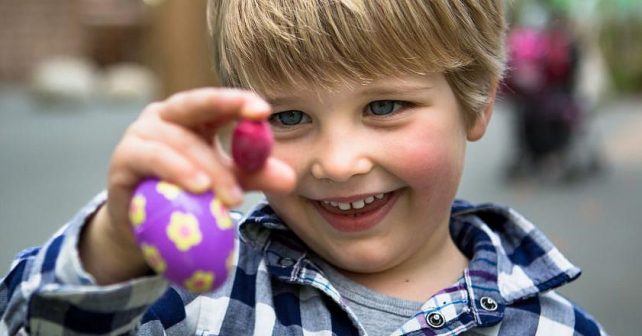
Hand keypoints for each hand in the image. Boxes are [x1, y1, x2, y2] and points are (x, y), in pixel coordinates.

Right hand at [80, 88, 295, 283]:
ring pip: (179, 141)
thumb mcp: (226, 183)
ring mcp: (140, 135)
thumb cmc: (185, 197)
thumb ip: (254, 176)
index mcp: (191, 118)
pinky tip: (198, 186)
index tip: (264, 109)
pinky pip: (152, 158)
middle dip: (227, 106)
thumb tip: (291, 178)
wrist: (140, 227)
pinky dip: (176, 170)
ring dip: (208, 166)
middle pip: (195, 104)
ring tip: (232, 194)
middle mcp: (164, 118)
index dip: (239, 100)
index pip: (217, 101)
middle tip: (258, 118)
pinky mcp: (124, 159)